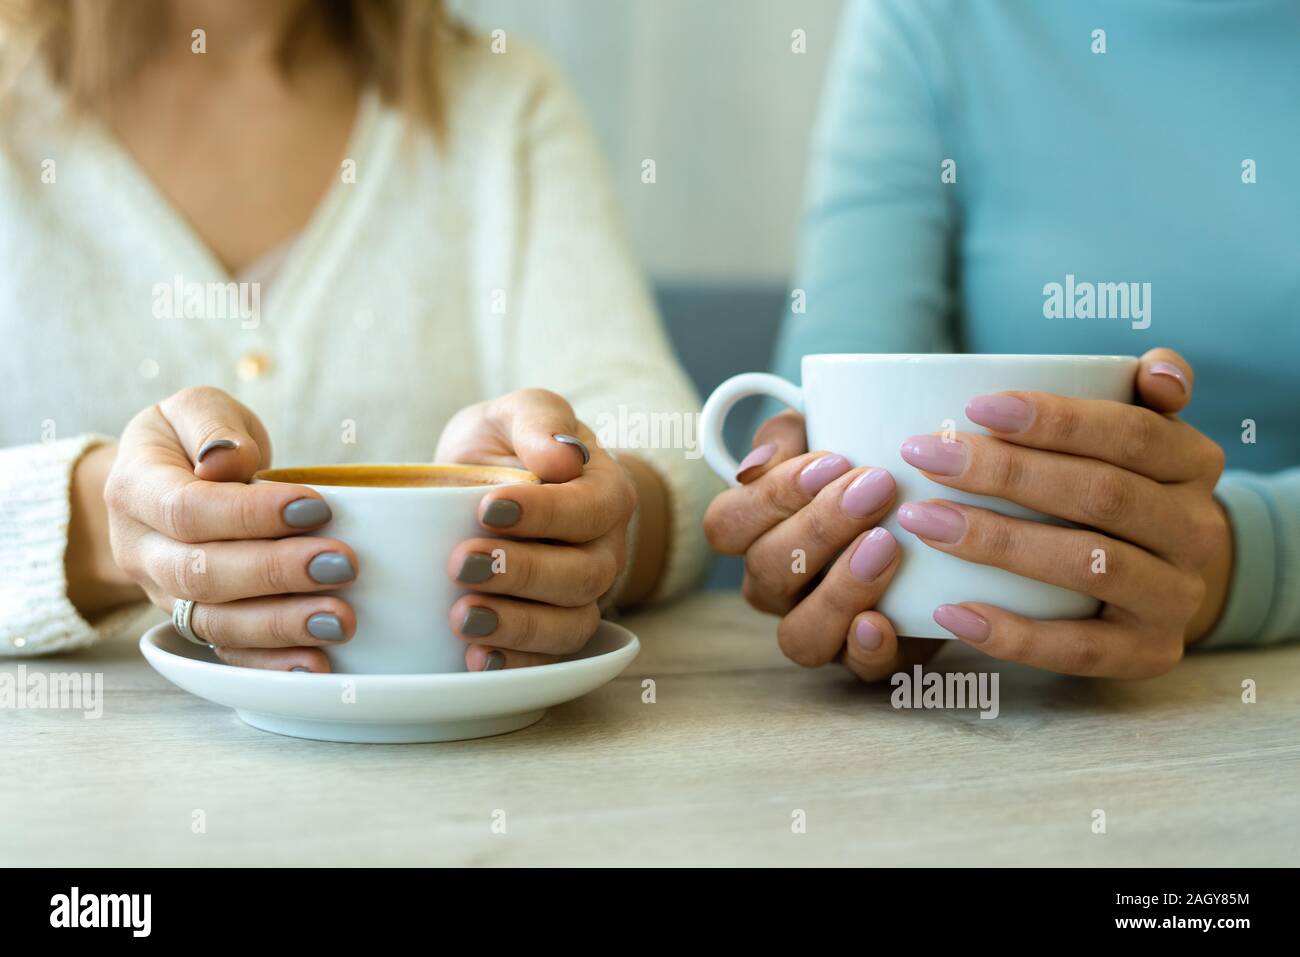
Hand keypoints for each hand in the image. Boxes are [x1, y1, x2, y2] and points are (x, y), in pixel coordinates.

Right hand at [105, 387, 356, 671]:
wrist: (160, 487)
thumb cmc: (191, 441)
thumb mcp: (193, 410)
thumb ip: (211, 425)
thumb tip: (225, 458)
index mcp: (135, 490)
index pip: (188, 509)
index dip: (251, 512)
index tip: (317, 505)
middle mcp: (142, 551)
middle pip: (202, 573)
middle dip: (276, 573)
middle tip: (343, 564)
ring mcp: (165, 596)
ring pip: (215, 623)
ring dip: (281, 626)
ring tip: (341, 620)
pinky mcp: (196, 625)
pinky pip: (228, 654)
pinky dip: (272, 665)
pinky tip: (318, 665)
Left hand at [435, 389, 635, 669]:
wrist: (487, 487)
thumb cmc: (508, 446)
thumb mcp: (516, 413)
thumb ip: (539, 420)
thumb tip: (562, 456)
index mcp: (605, 493)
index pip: (590, 509)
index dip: (545, 514)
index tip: (488, 507)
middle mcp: (605, 551)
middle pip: (583, 575)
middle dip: (521, 573)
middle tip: (459, 564)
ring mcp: (582, 598)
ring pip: (570, 624)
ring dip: (517, 626)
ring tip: (462, 617)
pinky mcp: (552, 632)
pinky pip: (548, 660)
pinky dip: (515, 663)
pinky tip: (476, 659)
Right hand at [703, 411, 934, 681]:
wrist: (943, 514)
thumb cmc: (867, 465)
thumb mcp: (827, 428)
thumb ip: (788, 431)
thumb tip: (755, 466)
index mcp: (754, 532)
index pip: (727, 524)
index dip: (772, 496)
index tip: (835, 459)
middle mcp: (776, 586)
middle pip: (766, 571)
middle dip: (819, 528)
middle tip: (876, 487)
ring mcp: (820, 627)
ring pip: (799, 634)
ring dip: (839, 589)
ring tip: (887, 545)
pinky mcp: (869, 656)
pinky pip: (856, 671)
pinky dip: (866, 649)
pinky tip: (883, 619)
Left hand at [898, 348, 1229, 677]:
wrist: (1165, 581)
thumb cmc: (1121, 489)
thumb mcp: (1138, 435)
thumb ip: (1140, 392)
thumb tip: (1154, 370)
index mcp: (1193, 463)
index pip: (1131, 434)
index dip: (1056, 419)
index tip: (975, 407)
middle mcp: (1197, 530)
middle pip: (1102, 495)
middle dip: (1007, 473)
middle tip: (928, 456)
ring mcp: (1177, 598)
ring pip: (1089, 566)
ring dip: (998, 542)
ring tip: (922, 520)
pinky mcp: (1149, 654)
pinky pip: (1077, 649)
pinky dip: (1011, 634)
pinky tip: (949, 610)